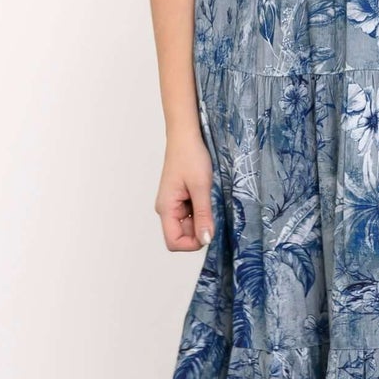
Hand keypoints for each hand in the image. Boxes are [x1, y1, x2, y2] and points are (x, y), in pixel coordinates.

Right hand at [155, 132, 215, 251]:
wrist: (186, 136)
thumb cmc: (190, 156)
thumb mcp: (201, 187)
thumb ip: (203, 215)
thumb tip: (206, 239)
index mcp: (166, 208)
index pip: (174, 242)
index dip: (193, 242)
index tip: (209, 229)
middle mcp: (166, 209)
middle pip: (182, 235)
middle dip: (199, 229)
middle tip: (212, 210)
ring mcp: (173, 204)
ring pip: (188, 225)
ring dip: (202, 218)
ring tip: (209, 199)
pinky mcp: (180, 199)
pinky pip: (191, 214)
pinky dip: (201, 210)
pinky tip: (207, 196)